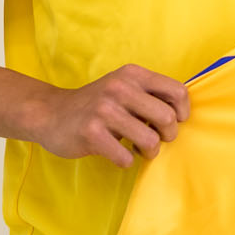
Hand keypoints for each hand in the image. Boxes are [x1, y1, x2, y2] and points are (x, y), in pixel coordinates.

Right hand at [31, 64, 189, 166]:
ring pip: (150, 140)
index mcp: (133, 75)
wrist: (50, 113)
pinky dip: (125, 160)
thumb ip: (150, 93)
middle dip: (168, 135)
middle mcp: (120, 88)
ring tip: (138, 148)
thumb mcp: (124, 87)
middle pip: (167, 118)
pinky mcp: (91, 133)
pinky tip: (117, 153)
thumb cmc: (97, 105)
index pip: (177, 91)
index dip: (182, 112)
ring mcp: (104, 110)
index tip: (174, 122)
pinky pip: (125, 156)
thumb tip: (183, 113)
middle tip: (156, 139)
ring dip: (148, 151)